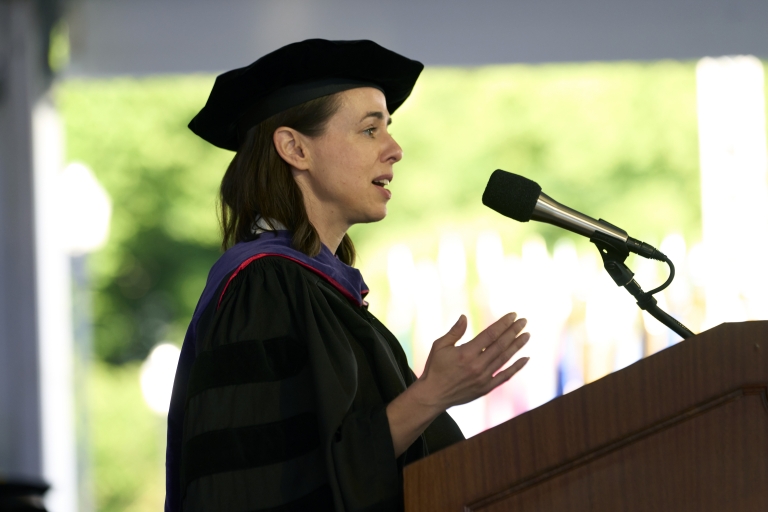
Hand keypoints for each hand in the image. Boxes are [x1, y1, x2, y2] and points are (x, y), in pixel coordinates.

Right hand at [385, 313, 529, 455]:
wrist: (433, 395)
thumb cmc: (434, 368)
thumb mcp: (439, 346)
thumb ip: (454, 332)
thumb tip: (464, 317)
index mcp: (466, 353)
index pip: (490, 334)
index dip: (503, 324)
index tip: (513, 315)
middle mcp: (477, 365)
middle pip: (501, 345)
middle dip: (514, 331)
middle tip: (524, 321)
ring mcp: (483, 377)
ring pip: (505, 358)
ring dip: (517, 345)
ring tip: (527, 335)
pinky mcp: (486, 388)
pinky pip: (505, 376)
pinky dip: (516, 367)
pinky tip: (525, 358)